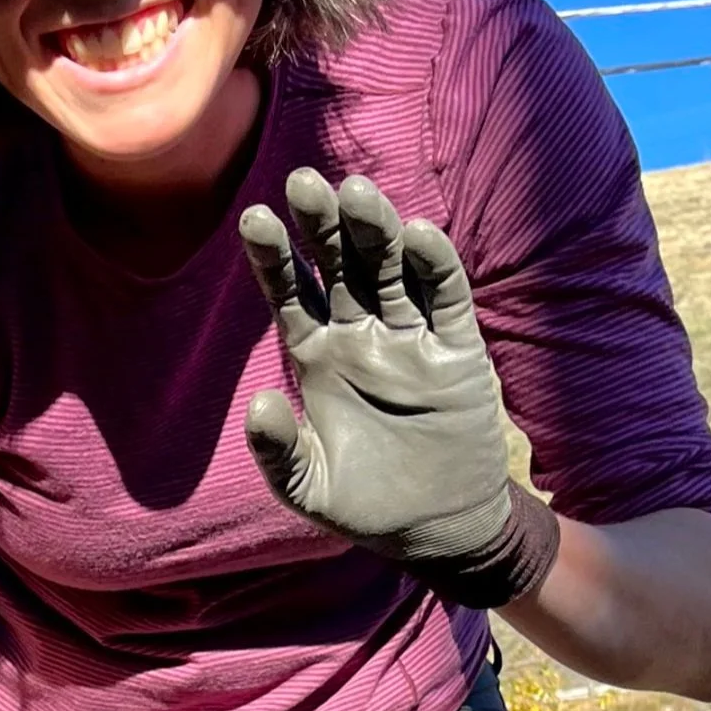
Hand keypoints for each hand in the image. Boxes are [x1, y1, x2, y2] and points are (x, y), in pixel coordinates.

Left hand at [239, 169, 558, 610]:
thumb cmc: (364, 505)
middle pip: (338, 266)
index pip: (290, 293)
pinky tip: (417, 232)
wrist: (436, 528)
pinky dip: (433, 265)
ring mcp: (410, 338)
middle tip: (303, 181)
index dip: (275, 256)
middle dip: (322, 226)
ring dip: (375, 230)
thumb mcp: (309, 488)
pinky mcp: (457, 350)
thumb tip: (259, 404)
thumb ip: (279, 451)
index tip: (253, 219)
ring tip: (356, 192)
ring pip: (389, 270)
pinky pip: (444, 299)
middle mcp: (361, 335)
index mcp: (317, 356)